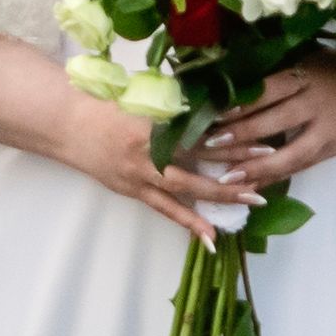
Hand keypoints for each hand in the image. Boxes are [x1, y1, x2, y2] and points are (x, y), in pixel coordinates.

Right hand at [52, 96, 253, 235]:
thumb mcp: (142, 97)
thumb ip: (174, 105)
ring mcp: (141, 173)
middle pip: (201, 158)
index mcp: (155, 120)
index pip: (201, 127)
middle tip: (269, 165)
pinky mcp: (133, 190)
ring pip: (188, 187)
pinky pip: (166, 209)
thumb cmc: (104, 103)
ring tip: (252, 202)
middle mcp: (151, 148)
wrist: (66, 123)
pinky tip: (211, 238)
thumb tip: (210, 105)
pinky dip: (189, 222)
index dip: (232, 132)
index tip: (260, 132)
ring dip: (221, 195)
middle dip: (236, 163)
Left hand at [203, 55, 335, 190]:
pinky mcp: (333, 150)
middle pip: (275, 120)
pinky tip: (252, 186)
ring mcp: (327, 131)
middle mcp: (317, 103)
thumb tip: (235, 81)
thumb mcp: (313, 60)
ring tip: (227, 177)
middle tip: (209, 144)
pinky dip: (276, 176)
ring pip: (290, 153)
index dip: (242, 102)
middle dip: (241, 134)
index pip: (270, 89)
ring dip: (257, 166)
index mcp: (309, 74)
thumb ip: (282, 72)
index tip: (214, 112)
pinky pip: (301, 166)